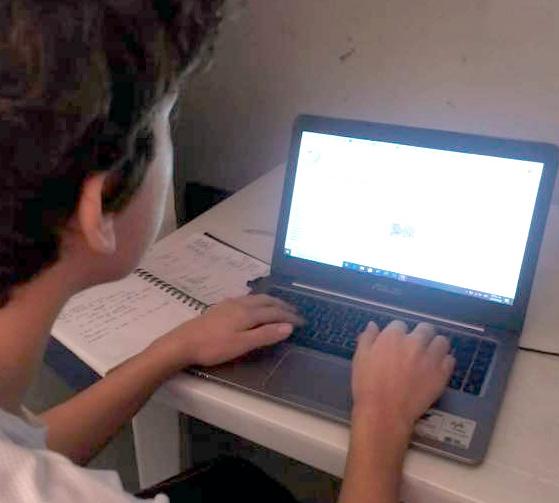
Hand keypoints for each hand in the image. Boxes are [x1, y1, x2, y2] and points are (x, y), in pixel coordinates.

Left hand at [149, 294, 303, 369]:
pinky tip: (254, 307)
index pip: (275, 312)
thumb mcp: (242, 344)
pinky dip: (259, 302)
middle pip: (267, 301)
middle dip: (283, 306)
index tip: (303, 322)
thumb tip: (288, 327)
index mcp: (248, 313)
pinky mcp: (220, 308)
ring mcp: (229, 304)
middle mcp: (240, 304)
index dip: (290, 317)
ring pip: (256, 299)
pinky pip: (247, 299)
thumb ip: (265, 335)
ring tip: (279, 307)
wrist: (182, 343)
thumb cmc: (213, 347)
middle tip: (296, 312)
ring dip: (271, 302)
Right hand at [351, 320, 454, 434]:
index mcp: (393, 336)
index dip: (397, 333)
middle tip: (415, 347)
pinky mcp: (442, 373)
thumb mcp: (360, 358)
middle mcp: (415, 342)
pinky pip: (450, 360)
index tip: (396, 343)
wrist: (384, 412)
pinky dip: (444, 362)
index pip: (400, 324)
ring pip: (441, 341)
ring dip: (435, 345)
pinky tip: (436, 368)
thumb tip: (373, 325)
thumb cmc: (367, 385)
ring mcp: (431, 357)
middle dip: (420, 334)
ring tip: (429, 355)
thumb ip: (368, 338)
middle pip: (425, 328)